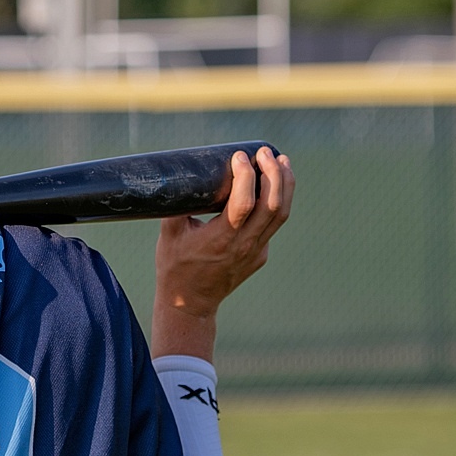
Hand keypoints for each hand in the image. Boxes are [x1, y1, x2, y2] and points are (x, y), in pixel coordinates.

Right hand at [151, 145, 293, 362]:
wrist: (190, 304)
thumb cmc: (175, 267)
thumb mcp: (169, 234)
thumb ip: (178, 205)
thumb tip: (183, 174)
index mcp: (221, 240)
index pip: (244, 203)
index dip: (246, 176)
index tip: (240, 156)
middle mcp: (244, 246)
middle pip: (272, 205)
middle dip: (273, 173)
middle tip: (266, 152)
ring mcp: (256, 252)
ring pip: (281, 214)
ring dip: (285, 185)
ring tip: (282, 160)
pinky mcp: (260, 255)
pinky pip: (274, 224)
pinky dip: (277, 201)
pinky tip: (272, 185)